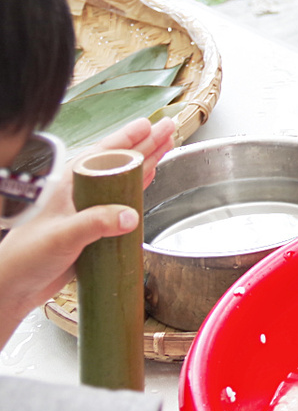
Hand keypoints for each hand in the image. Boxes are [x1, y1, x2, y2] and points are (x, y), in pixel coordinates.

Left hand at [0, 118, 175, 334]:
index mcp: (69, 183)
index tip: (148, 124)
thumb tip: (129, 216)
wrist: (16, 285)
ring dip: (146, 162)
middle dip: (145, 144)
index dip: (127, 138)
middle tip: (168, 128)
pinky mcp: (96, 225)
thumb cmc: (27, 256)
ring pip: (124, 176)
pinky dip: (139, 186)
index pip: (103, 152)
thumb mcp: (62, 235)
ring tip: (167, 146)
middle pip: (119, 160)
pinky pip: (123, 198)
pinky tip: (150, 177)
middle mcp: (80, 191)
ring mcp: (89, 207)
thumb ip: (95, 224)